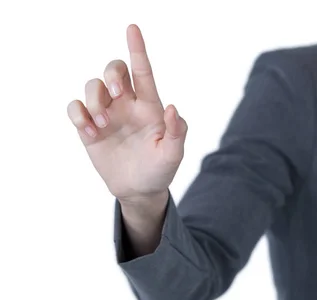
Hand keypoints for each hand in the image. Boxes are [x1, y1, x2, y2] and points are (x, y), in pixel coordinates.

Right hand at [67, 24, 186, 202]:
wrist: (139, 190)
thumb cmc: (160, 169)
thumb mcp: (173, 154)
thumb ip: (178, 131)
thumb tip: (173, 108)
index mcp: (150, 105)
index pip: (143, 71)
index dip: (138, 49)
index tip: (133, 29)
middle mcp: (127, 104)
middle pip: (114, 70)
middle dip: (111, 74)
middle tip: (116, 94)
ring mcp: (107, 114)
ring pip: (92, 86)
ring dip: (95, 100)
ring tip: (103, 126)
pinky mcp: (89, 127)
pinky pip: (75, 108)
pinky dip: (79, 115)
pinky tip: (91, 132)